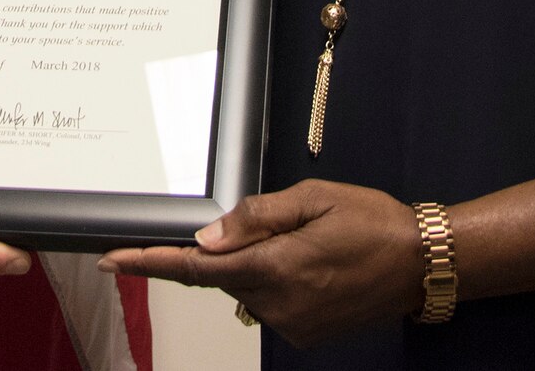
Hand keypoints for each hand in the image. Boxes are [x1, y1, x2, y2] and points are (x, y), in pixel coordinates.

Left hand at [100, 181, 418, 346]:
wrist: (421, 264)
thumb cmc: (372, 223)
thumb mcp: (313, 199)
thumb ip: (255, 217)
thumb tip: (206, 236)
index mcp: (275, 267)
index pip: (195, 268)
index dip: (149, 264)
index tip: (112, 260)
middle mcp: (278, 304)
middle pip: (224, 275)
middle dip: (234, 249)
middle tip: (285, 225)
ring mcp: (292, 325)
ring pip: (248, 289)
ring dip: (261, 265)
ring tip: (311, 244)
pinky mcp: (305, 336)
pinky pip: (271, 304)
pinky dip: (278, 282)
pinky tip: (315, 267)